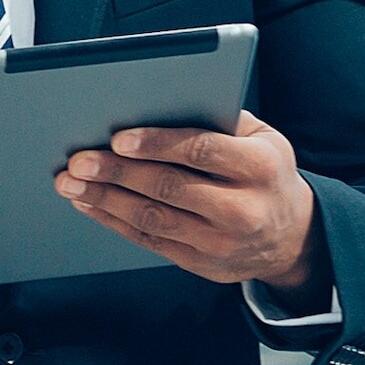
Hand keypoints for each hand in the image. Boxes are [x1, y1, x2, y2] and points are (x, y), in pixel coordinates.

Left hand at [60, 113, 327, 295]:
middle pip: (169, 187)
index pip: (201, 151)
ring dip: (106, 199)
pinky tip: (90, 203)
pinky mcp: (201, 264)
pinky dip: (114, 221)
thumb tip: (158, 101)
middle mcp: (243, 208)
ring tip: (71, 182)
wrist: (293, 236)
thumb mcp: (262, 138)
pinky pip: (150, 241)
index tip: (118, 138)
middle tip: (79, 159)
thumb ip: (219, 118)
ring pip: (153, 218)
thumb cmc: (266, 173)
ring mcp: (221, 242)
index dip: (157, 144)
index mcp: (260, 167)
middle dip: (117, 172)